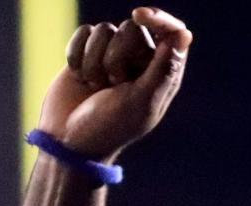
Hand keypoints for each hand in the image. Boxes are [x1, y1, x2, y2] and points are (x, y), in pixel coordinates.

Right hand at [38, 8, 191, 159]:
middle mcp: (137, 59)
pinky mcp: (86, 54)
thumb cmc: (107, 129)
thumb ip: (162, 70)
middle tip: (112, 85)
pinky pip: (83, 34)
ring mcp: (110, 55)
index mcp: (160, 72)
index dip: (157, 19)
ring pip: (104, 30)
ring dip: (93, 62)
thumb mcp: (139, 104)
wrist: (67, 144)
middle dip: (115, 58)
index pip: (170, 31)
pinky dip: (76, 57)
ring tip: (94, 86)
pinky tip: (79, 78)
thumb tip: (182, 35)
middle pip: (131, 28)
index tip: (140, 15)